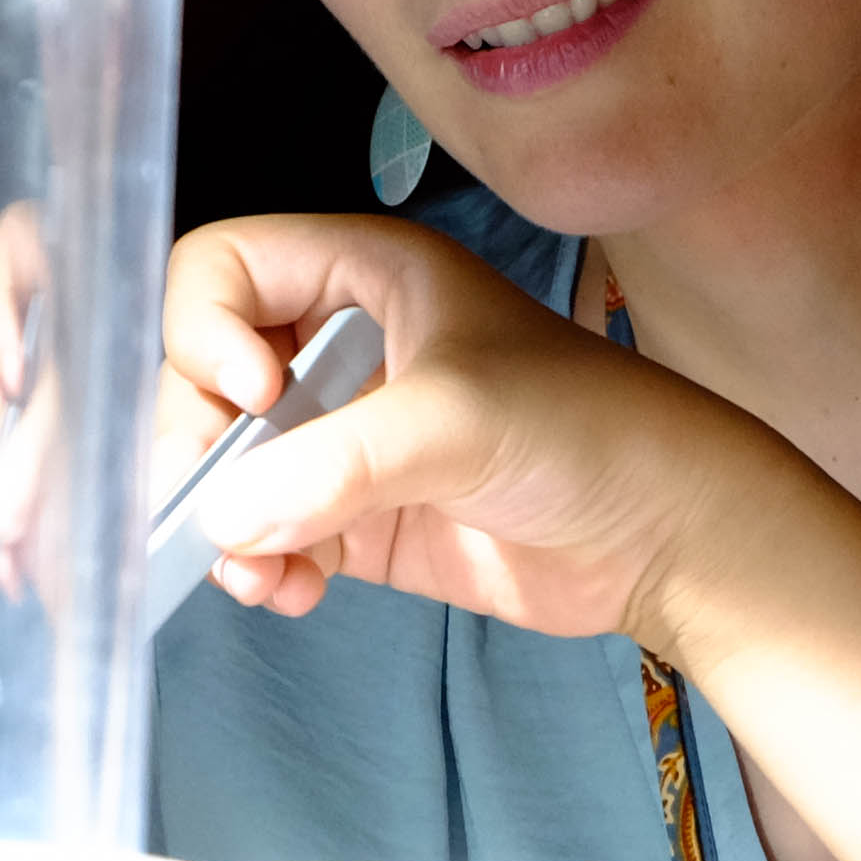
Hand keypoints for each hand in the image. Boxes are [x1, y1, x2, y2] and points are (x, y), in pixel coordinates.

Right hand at [161, 211, 796, 646]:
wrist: (666, 536)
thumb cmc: (588, 432)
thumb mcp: (458, 421)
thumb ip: (337, 463)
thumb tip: (225, 516)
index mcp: (364, 274)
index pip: (221, 270)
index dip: (206, 329)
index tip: (256, 397)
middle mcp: (340, 345)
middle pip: (201, 373)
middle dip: (194, 444)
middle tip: (215, 507)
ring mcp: (343, 435)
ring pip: (224, 463)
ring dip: (219, 520)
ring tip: (259, 573)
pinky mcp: (354, 517)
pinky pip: (264, 532)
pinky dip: (258, 564)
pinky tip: (291, 591)